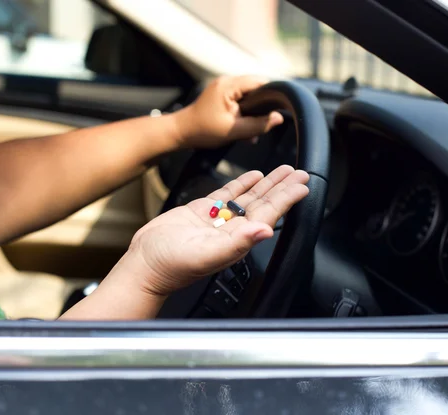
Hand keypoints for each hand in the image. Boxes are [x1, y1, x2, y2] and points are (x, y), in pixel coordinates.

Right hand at [109, 165, 308, 297]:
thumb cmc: (172, 265)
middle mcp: (232, 229)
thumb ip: (239, 242)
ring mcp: (217, 220)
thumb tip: (265, 231)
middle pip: (264, 203)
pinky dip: (241, 184)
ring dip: (267, 184)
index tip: (303, 186)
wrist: (145, 263)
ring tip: (283, 171)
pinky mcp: (201, 212)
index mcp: (238, 239)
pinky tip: (252, 176)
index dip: (287, 199)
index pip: (269, 214)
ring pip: (249, 197)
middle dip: (283, 188)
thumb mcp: (207, 254)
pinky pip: (227, 195)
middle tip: (301, 173)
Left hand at [175, 75, 283, 147]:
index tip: (281, 107)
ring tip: (251, 133)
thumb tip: (279, 119)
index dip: (273, 94)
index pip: (260, 82)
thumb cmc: (202, 131)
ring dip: (253, 115)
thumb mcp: (233, 130)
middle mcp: (226, 82)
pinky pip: (240, 103)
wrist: (180, 133)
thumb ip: (258, 125)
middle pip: (255, 89)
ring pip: (248, 98)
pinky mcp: (221, 97)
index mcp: (228, 85)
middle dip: (262, 108)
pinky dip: (244, 115)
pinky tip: (244, 132)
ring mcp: (223, 89)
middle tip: (266, 124)